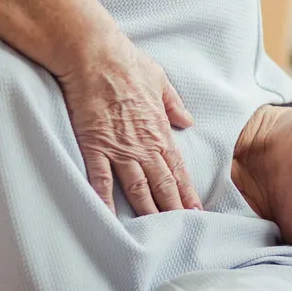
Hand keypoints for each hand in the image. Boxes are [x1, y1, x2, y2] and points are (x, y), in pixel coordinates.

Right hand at [56, 24, 201, 214]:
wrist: (95, 55)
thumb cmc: (127, 63)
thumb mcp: (160, 80)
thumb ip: (174, 104)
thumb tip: (187, 120)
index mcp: (160, 130)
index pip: (178, 169)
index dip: (187, 193)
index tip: (196, 212)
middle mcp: (144, 145)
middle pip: (163, 185)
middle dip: (174, 211)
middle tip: (184, 233)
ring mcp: (119, 148)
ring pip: (138, 189)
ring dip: (148, 213)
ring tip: (156, 236)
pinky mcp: (95, 146)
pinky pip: (101, 181)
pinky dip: (105, 202)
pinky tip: (109, 221)